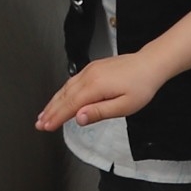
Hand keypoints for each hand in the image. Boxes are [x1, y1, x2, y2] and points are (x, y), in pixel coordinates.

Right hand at [36, 54, 158, 130]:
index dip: (56, 117)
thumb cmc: (141, 86)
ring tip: (44, 113)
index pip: (70, 105)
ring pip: (66, 88)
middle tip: (39, 123)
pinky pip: (72, 81)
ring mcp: (90, 70)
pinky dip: (63, 92)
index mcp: (95, 86)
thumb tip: (78, 118)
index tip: (45, 127)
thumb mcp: (124, 106)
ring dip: (54, 101)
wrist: (151, 64)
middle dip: (50, 111)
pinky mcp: (94, 68)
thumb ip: (99, 112)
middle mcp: (89, 76)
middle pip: (64, 96)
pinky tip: (60, 97)